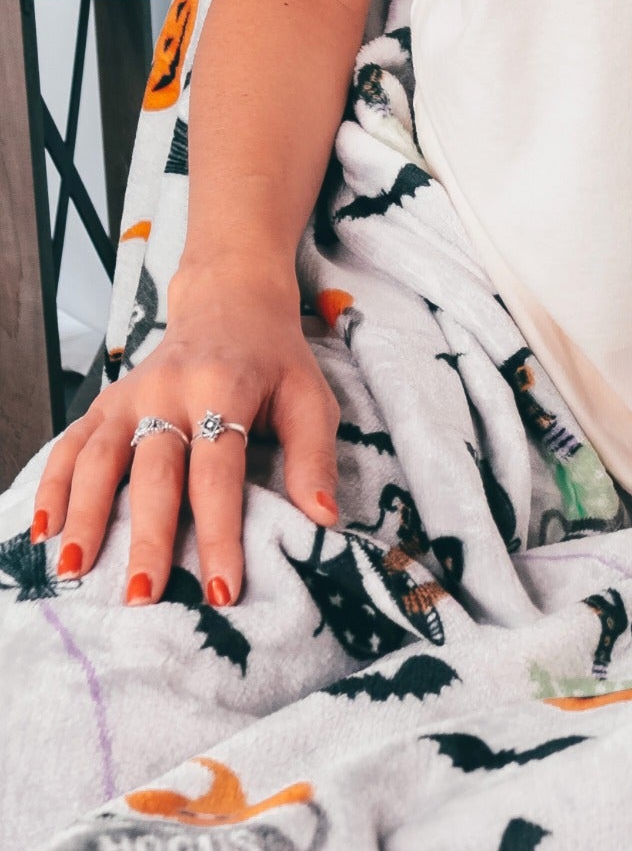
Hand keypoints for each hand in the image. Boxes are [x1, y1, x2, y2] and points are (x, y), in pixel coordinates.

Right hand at [31, 269, 339, 608]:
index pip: (219, 471)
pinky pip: (70, 444)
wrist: (231, 300)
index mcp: (225, 388)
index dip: (220, 532)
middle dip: (147, 536)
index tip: (223, 588)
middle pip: (154, 471)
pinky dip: (52, 486)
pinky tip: (44, 531)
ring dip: (85, 516)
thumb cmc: (275, 360)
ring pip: (99, 458)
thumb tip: (324, 520)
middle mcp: (170, 389)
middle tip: (142, 595)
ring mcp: (131, 394)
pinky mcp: (107, 401)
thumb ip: (314, 457)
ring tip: (74, 573)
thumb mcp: (309, 396)